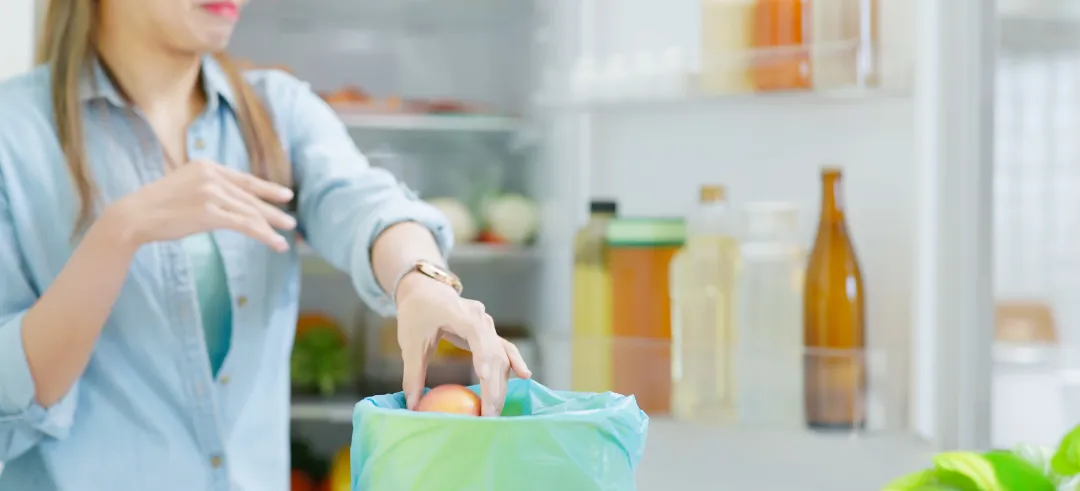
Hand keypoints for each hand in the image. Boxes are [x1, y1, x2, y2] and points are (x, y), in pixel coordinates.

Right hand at [104, 160, 296, 251]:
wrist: (134, 215)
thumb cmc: (157, 206)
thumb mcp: (185, 185)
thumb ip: (207, 187)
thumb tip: (228, 199)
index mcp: (206, 166)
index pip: (244, 179)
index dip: (266, 188)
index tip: (284, 194)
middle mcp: (211, 176)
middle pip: (251, 195)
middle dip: (273, 209)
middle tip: (291, 221)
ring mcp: (211, 193)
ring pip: (250, 211)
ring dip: (271, 225)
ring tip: (286, 235)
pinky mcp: (210, 213)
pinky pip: (245, 224)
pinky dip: (263, 234)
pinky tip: (274, 243)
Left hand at [396, 273, 530, 415]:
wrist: (425, 289)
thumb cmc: (416, 313)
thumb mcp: (410, 343)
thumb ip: (412, 373)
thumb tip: (412, 404)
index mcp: (459, 314)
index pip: (476, 334)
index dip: (483, 355)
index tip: (483, 378)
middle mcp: (479, 317)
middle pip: (493, 351)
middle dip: (493, 385)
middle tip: (488, 414)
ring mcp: (487, 323)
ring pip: (501, 354)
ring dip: (501, 383)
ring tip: (495, 410)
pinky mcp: (489, 331)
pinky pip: (504, 348)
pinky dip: (513, 363)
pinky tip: (525, 375)